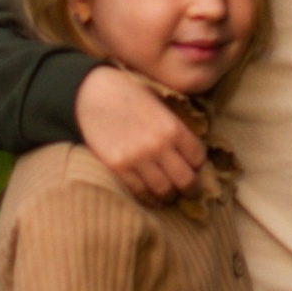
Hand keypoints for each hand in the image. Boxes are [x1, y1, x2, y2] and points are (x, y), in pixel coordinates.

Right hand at [75, 65, 204, 200]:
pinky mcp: (118, 168)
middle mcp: (159, 145)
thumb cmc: (129, 95)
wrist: (93, 94)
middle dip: (191, 188)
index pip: (198, 158)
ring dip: (169, 195)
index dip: (198, 165)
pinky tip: (150, 194)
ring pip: (164, 191)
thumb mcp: (160, 104)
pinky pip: (140, 192)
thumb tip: (189, 151)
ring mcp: (138, 158)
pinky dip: (148, 197)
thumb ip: (175, 127)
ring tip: (169, 194)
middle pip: (186, 180)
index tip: (194, 167)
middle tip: (189, 190)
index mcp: (173, 127)